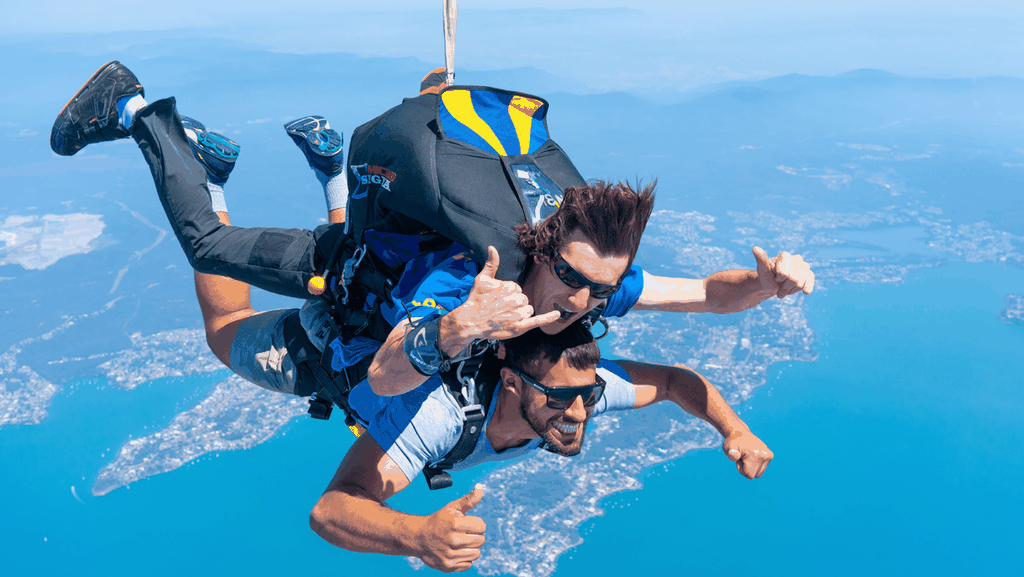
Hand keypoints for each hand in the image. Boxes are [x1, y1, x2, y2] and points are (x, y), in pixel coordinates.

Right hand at [418, 484, 487, 572]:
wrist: (418, 537)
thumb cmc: (438, 520)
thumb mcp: (452, 507)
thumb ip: (469, 499)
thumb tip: (480, 486)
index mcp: (455, 523)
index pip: (482, 526)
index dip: (477, 523)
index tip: (468, 523)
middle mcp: (453, 540)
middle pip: (481, 540)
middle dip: (475, 535)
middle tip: (464, 533)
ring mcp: (450, 554)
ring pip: (476, 553)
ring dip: (471, 548)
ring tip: (461, 542)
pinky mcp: (448, 565)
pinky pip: (469, 564)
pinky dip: (464, 558)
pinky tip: (455, 551)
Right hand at [443, 247, 559, 352]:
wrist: (470, 321)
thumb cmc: (476, 299)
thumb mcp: (482, 279)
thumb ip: (491, 264)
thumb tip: (493, 247)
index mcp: (509, 287)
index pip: (517, 288)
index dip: (507, 294)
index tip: (497, 299)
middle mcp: (515, 300)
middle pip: (524, 299)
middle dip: (514, 303)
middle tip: (499, 308)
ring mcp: (518, 314)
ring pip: (528, 309)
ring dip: (520, 312)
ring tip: (505, 316)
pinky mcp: (519, 327)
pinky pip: (537, 321)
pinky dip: (548, 318)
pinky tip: (557, 314)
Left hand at [724, 430, 772, 478]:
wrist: (740, 433)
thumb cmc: (733, 442)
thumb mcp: (728, 447)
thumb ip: (730, 453)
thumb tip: (734, 455)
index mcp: (755, 455)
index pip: (750, 475)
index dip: (741, 470)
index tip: (739, 459)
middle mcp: (765, 455)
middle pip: (755, 475)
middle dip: (747, 469)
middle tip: (742, 457)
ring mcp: (769, 455)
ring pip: (759, 473)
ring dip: (751, 468)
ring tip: (746, 457)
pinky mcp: (770, 455)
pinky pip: (762, 468)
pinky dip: (756, 464)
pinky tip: (751, 455)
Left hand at [752, 246, 814, 298]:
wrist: (772, 285)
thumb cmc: (767, 276)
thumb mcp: (762, 269)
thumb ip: (761, 259)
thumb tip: (755, 248)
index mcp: (785, 256)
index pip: (785, 272)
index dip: (779, 278)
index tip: (776, 278)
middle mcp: (796, 259)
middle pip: (793, 279)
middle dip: (784, 287)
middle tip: (779, 285)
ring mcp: (804, 266)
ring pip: (799, 283)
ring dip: (790, 290)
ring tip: (784, 288)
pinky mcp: (809, 274)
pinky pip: (810, 280)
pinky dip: (808, 287)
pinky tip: (806, 292)